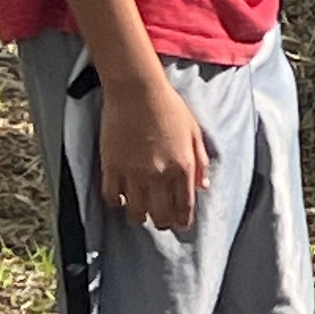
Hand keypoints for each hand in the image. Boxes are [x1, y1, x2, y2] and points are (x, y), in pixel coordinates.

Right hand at [100, 70, 209, 233]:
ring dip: (140, 215)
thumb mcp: (194, 132)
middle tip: (161, 219)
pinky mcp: (111, 167)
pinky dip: (117, 202)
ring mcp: (134, 173)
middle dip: (163, 222)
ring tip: (141, 210)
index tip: (180, 224)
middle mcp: (159, 175)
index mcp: (183, 167)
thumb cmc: (168, 106)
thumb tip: (203, 186)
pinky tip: (121, 198)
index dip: (182, 220)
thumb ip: (201, 162)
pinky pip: (112, 197)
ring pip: (136, 212)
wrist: (136, 90)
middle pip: (160, 216)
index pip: (184, 207)